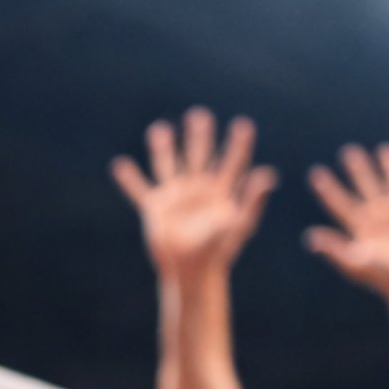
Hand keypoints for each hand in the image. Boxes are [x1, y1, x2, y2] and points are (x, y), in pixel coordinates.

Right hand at [112, 112, 275, 284]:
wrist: (192, 272)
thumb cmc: (219, 251)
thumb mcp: (239, 224)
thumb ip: (252, 199)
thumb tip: (268, 175)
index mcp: (220, 192)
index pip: (232, 163)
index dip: (238, 144)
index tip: (243, 125)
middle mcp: (198, 189)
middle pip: (199, 156)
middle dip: (199, 137)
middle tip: (199, 116)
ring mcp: (175, 197)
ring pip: (168, 166)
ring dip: (164, 148)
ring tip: (160, 129)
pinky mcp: (155, 209)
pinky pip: (140, 190)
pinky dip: (130, 180)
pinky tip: (120, 166)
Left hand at [305, 144, 388, 300]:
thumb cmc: (385, 279)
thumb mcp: (357, 263)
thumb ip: (336, 249)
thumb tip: (310, 238)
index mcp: (362, 228)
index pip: (342, 204)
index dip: (329, 190)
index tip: (316, 174)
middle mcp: (381, 217)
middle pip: (367, 188)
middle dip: (358, 171)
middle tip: (348, 151)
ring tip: (386, 151)